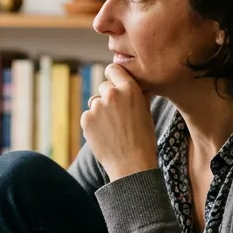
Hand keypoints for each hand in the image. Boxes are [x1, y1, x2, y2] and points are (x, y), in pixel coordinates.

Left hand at [80, 64, 157, 180]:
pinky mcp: (86, 119)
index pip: (113, 69)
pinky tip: (105, 134)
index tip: (115, 84)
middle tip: (118, 114)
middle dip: (108, 96)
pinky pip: (88, 115)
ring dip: (101, 111)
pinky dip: (94, 123)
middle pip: (104, 86)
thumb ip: (138, 94)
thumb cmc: (144, 138)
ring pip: (95, 102)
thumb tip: (135, 82)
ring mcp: (97, 106)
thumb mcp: (146, 111)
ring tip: (113, 128)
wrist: (131, 164)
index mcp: (129, 89)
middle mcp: (111, 94)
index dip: (114, 77)